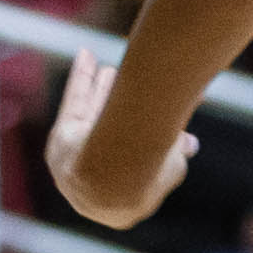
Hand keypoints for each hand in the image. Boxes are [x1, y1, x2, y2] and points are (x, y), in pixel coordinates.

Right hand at [46, 51, 192, 229]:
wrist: (116, 182)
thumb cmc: (151, 174)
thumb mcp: (173, 163)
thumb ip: (178, 151)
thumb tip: (191, 144)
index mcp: (125, 196)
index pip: (137, 159)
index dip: (146, 136)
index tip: (155, 114)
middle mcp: (98, 178)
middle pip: (108, 133)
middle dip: (116, 105)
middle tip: (124, 81)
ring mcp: (77, 159)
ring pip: (90, 117)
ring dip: (98, 90)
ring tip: (107, 68)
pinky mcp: (61, 140)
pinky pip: (73, 103)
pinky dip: (80, 78)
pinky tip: (86, 55)